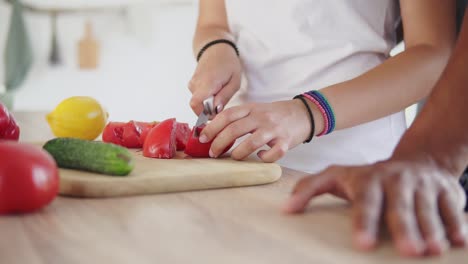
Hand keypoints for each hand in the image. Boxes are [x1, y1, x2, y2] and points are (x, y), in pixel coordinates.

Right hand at [188, 44, 241, 115]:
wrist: (215, 48)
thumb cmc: (228, 64)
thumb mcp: (234, 81)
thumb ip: (225, 97)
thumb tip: (216, 110)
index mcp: (207, 82)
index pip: (195, 104)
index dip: (204, 114)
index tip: (216, 114)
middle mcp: (196, 84)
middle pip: (198, 107)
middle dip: (210, 110)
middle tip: (223, 103)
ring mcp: (192, 84)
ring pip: (199, 103)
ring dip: (209, 103)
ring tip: (220, 92)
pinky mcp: (191, 85)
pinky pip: (198, 98)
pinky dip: (206, 99)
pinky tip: (215, 90)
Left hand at [199, 99, 310, 161]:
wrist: (304, 113)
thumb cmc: (275, 114)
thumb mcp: (256, 109)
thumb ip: (238, 117)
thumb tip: (213, 129)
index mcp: (251, 108)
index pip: (227, 115)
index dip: (212, 127)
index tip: (202, 137)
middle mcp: (261, 117)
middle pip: (234, 130)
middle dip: (219, 143)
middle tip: (213, 153)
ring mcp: (274, 129)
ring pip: (251, 143)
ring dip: (238, 153)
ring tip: (234, 157)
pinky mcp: (286, 142)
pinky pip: (273, 153)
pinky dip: (264, 158)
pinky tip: (260, 157)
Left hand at [283, 158, 467, 256]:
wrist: (415, 161)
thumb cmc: (370, 178)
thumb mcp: (337, 177)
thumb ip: (310, 188)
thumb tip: (286, 209)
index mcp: (368, 179)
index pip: (365, 202)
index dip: (364, 222)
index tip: (362, 244)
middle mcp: (395, 180)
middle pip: (399, 207)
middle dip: (404, 228)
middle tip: (408, 251)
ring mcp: (421, 184)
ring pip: (426, 208)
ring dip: (431, 228)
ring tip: (433, 249)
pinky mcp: (445, 190)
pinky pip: (451, 208)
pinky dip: (456, 223)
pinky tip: (458, 241)